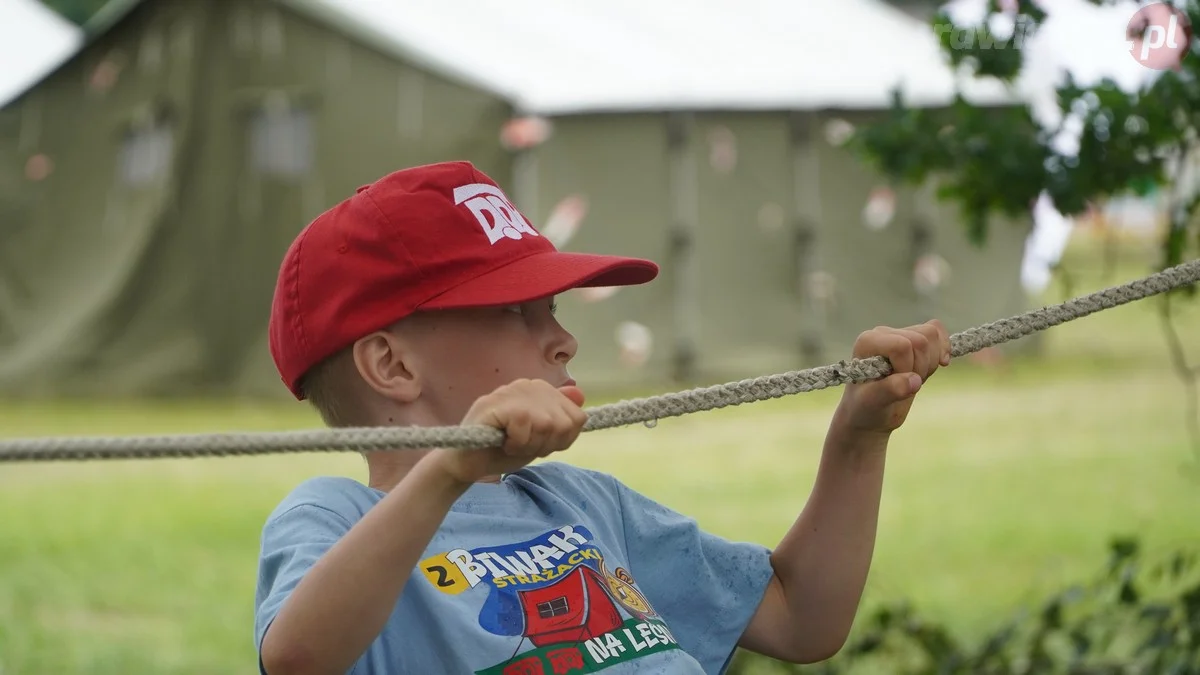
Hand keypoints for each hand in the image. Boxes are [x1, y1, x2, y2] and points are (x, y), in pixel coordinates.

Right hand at [428, 379, 587, 484]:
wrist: (465, 462)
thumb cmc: (500, 449)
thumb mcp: (539, 438)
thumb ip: (560, 420)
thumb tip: (580, 395)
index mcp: (541, 391)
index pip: (575, 418)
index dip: (560, 440)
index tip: (536, 444)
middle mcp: (528, 385)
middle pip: (565, 423)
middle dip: (546, 444)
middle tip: (522, 446)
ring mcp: (512, 391)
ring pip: (548, 424)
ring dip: (531, 445)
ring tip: (512, 444)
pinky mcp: (499, 403)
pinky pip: (526, 425)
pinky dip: (517, 443)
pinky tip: (503, 443)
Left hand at [835, 320, 949, 436]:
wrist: (870, 413)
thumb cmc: (866, 407)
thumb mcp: (873, 403)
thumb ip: (890, 390)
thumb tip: (914, 381)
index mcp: (868, 342)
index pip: (903, 345)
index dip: (908, 368)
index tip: (897, 385)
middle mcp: (882, 333)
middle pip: (921, 338)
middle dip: (921, 366)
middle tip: (907, 385)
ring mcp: (899, 334)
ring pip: (932, 333)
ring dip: (931, 361)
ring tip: (915, 378)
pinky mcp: (913, 339)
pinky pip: (937, 331)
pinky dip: (943, 348)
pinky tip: (940, 363)